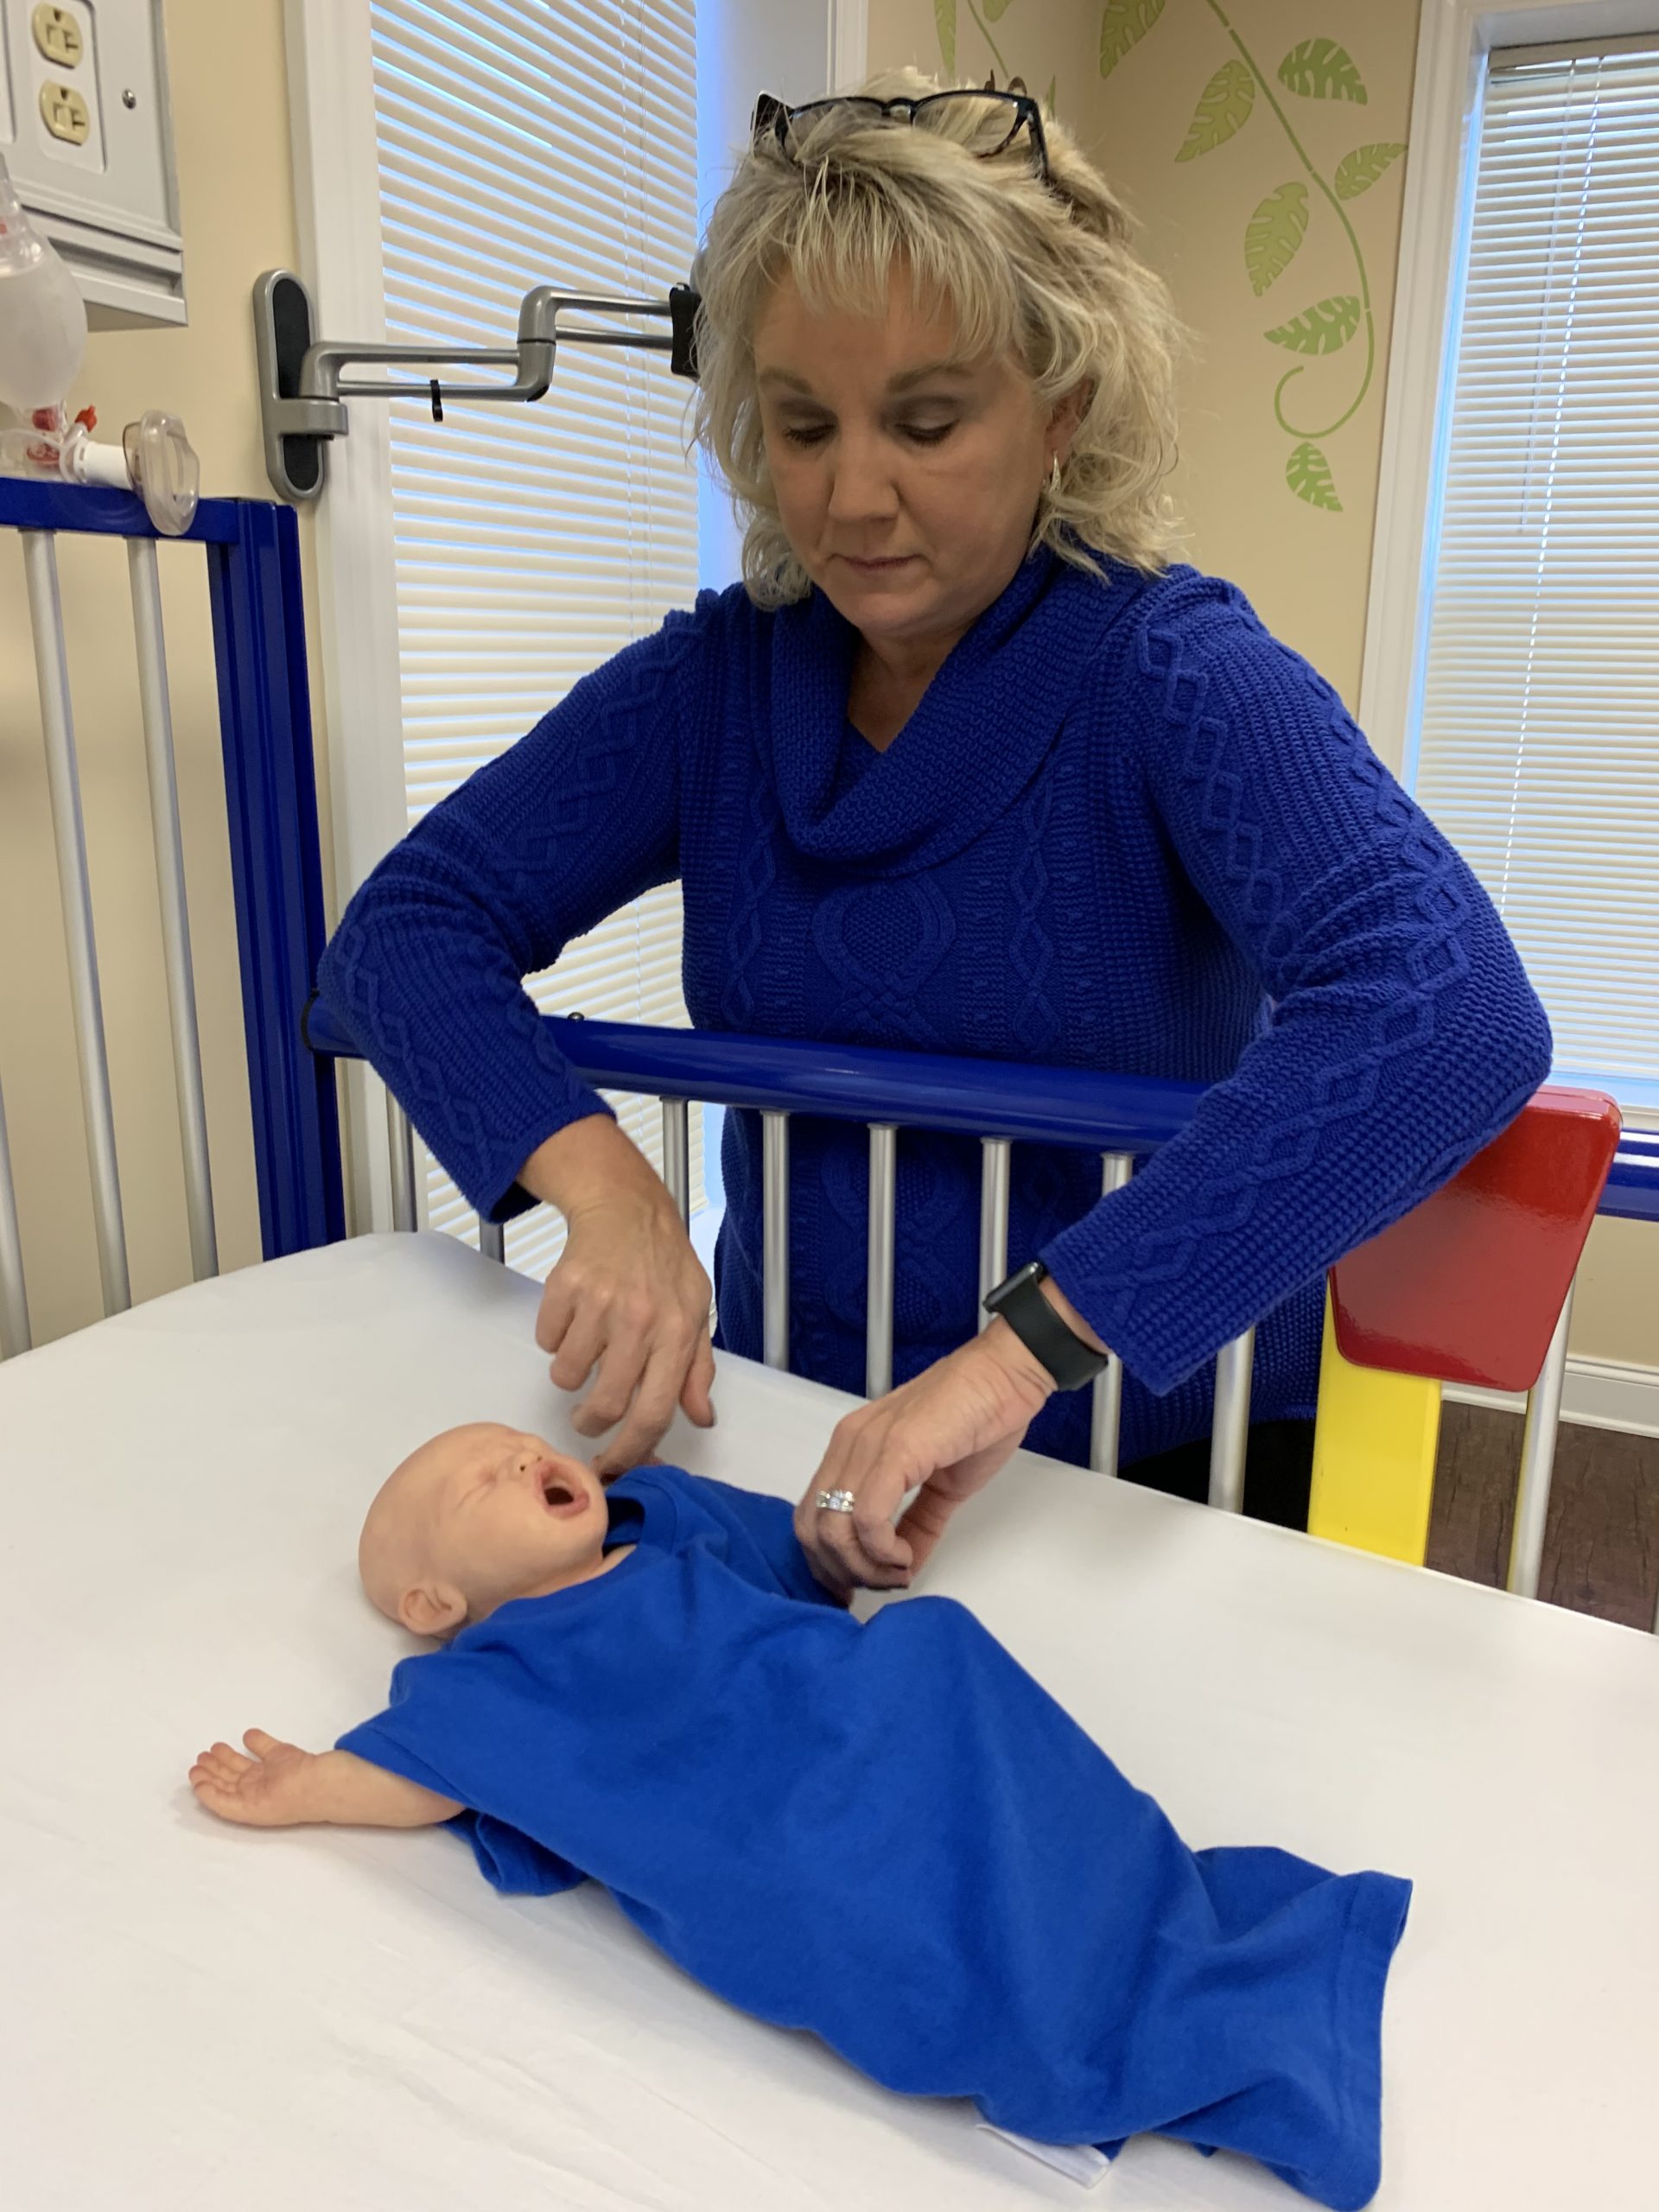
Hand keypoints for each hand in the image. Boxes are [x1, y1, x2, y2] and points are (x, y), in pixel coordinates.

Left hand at [189, 1730, 321, 1827]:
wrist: (337, 1781)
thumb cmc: (301, 1797)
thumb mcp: (260, 1807)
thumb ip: (231, 1801)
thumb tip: (202, 1791)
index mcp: (254, 1808)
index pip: (223, 1801)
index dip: (206, 1789)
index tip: (195, 1774)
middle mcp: (262, 1792)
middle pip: (231, 1782)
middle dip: (213, 1771)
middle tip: (199, 1758)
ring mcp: (276, 1774)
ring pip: (245, 1766)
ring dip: (228, 1758)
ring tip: (213, 1747)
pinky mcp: (288, 1758)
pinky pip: (267, 1749)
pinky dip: (256, 1742)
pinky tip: (246, 1736)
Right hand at [522, 1117, 715, 1477]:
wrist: (626, 1207)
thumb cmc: (663, 1263)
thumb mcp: (695, 1312)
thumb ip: (697, 1370)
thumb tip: (702, 1418)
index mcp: (678, 1333)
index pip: (653, 1412)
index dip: (630, 1450)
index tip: (613, 1465)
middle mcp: (641, 1320)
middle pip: (606, 1404)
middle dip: (591, 1422)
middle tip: (589, 1416)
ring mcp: (602, 1303)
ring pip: (567, 1375)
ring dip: (571, 1372)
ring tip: (587, 1344)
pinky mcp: (566, 1287)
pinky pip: (547, 1341)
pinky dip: (555, 1336)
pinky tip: (575, 1314)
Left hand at [795, 1320, 1054, 1598]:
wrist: (1007, 1375)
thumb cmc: (978, 1416)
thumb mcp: (940, 1486)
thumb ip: (915, 1525)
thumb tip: (902, 1565)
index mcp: (851, 1448)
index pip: (810, 1517)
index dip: (827, 1564)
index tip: (856, 1588)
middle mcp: (849, 1445)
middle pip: (813, 1530)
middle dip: (843, 1573)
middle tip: (880, 1585)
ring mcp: (867, 1445)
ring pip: (833, 1530)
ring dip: (865, 1569)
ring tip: (898, 1573)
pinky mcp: (895, 1450)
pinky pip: (868, 1519)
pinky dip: (883, 1552)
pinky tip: (905, 1558)